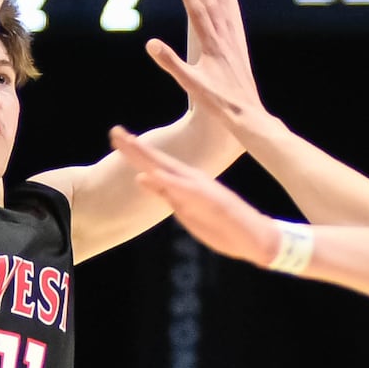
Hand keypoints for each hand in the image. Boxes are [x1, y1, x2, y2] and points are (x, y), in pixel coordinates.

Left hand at [110, 125, 278, 265]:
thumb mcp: (183, 208)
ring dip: (149, 157)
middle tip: (114, 130)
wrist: (254, 236)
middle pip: (157, 161)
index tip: (115, 136)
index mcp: (184, 182)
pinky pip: (186, 191)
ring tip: (129, 142)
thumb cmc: (221, 225)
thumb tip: (140, 178)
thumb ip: (163, 192)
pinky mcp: (210, 200)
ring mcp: (199, 189)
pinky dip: (169, 182)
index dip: (134, 151)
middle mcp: (190, 180)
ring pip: (168, 170)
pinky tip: (154, 174)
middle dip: (134, 147)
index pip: (154, 164)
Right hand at [145, 0, 262, 128]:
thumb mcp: (190, 83)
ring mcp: (233, 49)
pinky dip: (228, 17)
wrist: (248, 115)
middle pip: (213, 7)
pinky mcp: (239, 58)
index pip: (196, 11)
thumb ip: (170, 62)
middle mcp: (225, 42)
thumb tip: (150, 43)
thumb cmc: (218, 103)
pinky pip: (233, 30)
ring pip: (225, 16)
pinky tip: (229, 18)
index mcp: (212, 45)